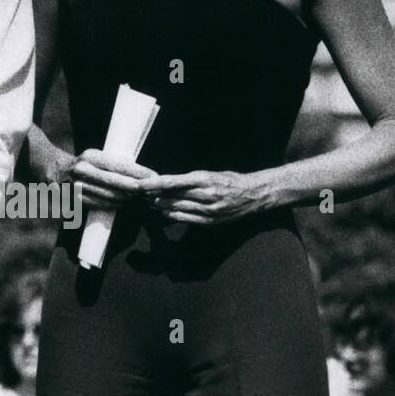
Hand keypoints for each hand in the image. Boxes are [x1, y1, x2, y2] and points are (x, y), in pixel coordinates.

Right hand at [65, 148, 153, 209]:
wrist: (53, 169)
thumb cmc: (83, 162)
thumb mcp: (96, 156)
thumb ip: (114, 164)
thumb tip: (140, 174)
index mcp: (91, 157)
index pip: (120, 165)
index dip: (139, 172)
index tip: (155, 176)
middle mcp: (83, 170)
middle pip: (117, 182)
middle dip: (137, 188)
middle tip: (153, 191)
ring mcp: (77, 187)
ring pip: (110, 196)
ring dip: (129, 199)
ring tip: (144, 199)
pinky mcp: (74, 200)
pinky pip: (100, 205)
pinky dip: (116, 205)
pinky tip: (127, 205)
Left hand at [137, 169, 268, 225]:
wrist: (254, 195)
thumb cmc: (230, 181)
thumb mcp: (210, 174)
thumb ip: (190, 180)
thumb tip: (167, 183)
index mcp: (205, 179)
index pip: (173, 182)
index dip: (155, 184)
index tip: (141, 185)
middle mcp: (206, 195)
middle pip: (172, 196)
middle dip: (154, 195)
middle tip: (141, 194)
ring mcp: (208, 210)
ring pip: (177, 208)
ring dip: (161, 206)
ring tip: (149, 202)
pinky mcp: (210, 221)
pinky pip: (186, 219)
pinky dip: (173, 216)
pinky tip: (164, 213)